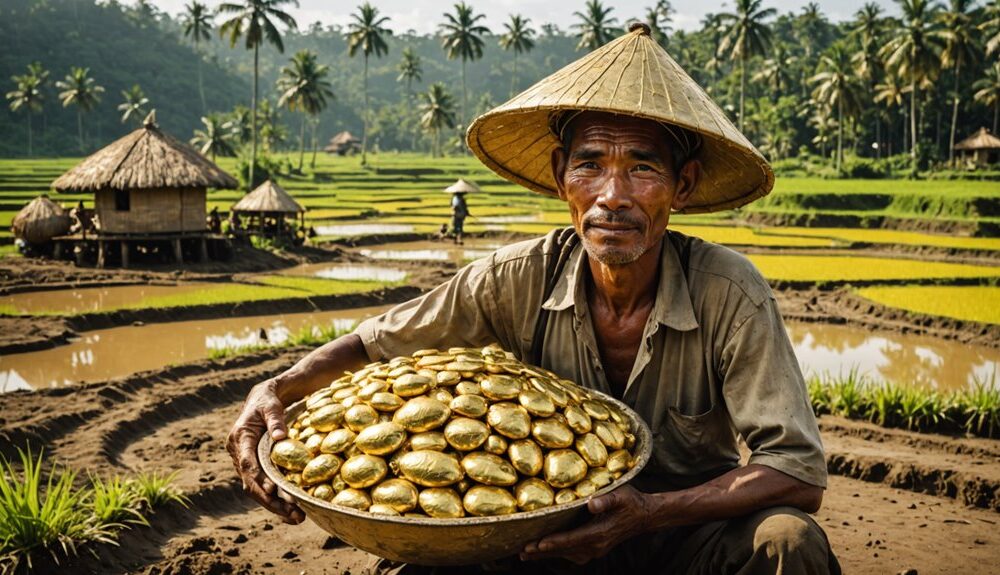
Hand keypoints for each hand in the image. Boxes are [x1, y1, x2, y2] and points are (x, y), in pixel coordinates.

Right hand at [226, 378, 305, 524]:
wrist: (260, 400)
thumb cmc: (267, 401)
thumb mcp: (271, 405)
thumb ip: (275, 419)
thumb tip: (279, 437)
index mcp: (239, 438)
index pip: (247, 462)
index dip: (257, 478)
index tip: (271, 491)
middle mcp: (238, 453)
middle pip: (250, 483)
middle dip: (270, 501)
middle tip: (293, 514)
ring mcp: (244, 462)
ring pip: (255, 489)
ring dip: (274, 505)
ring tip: (296, 518)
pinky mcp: (253, 467)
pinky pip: (261, 487)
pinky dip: (274, 500)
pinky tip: (291, 511)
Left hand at [520, 485, 650, 564]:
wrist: (645, 515)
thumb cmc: (631, 501)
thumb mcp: (621, 495)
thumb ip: (606, 500)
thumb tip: (591, 503)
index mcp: (600, 533)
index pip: (572, 539)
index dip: (554, 542)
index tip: (537, 543)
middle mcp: (596, 545)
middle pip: (565, 550)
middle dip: (542, 551)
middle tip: (522, 551)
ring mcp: (595, 549)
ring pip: (566, 554)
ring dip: (546, 554)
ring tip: (526, 553)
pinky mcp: (594, 548)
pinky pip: (572, 554)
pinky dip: (557, 553)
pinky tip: (545, 550)